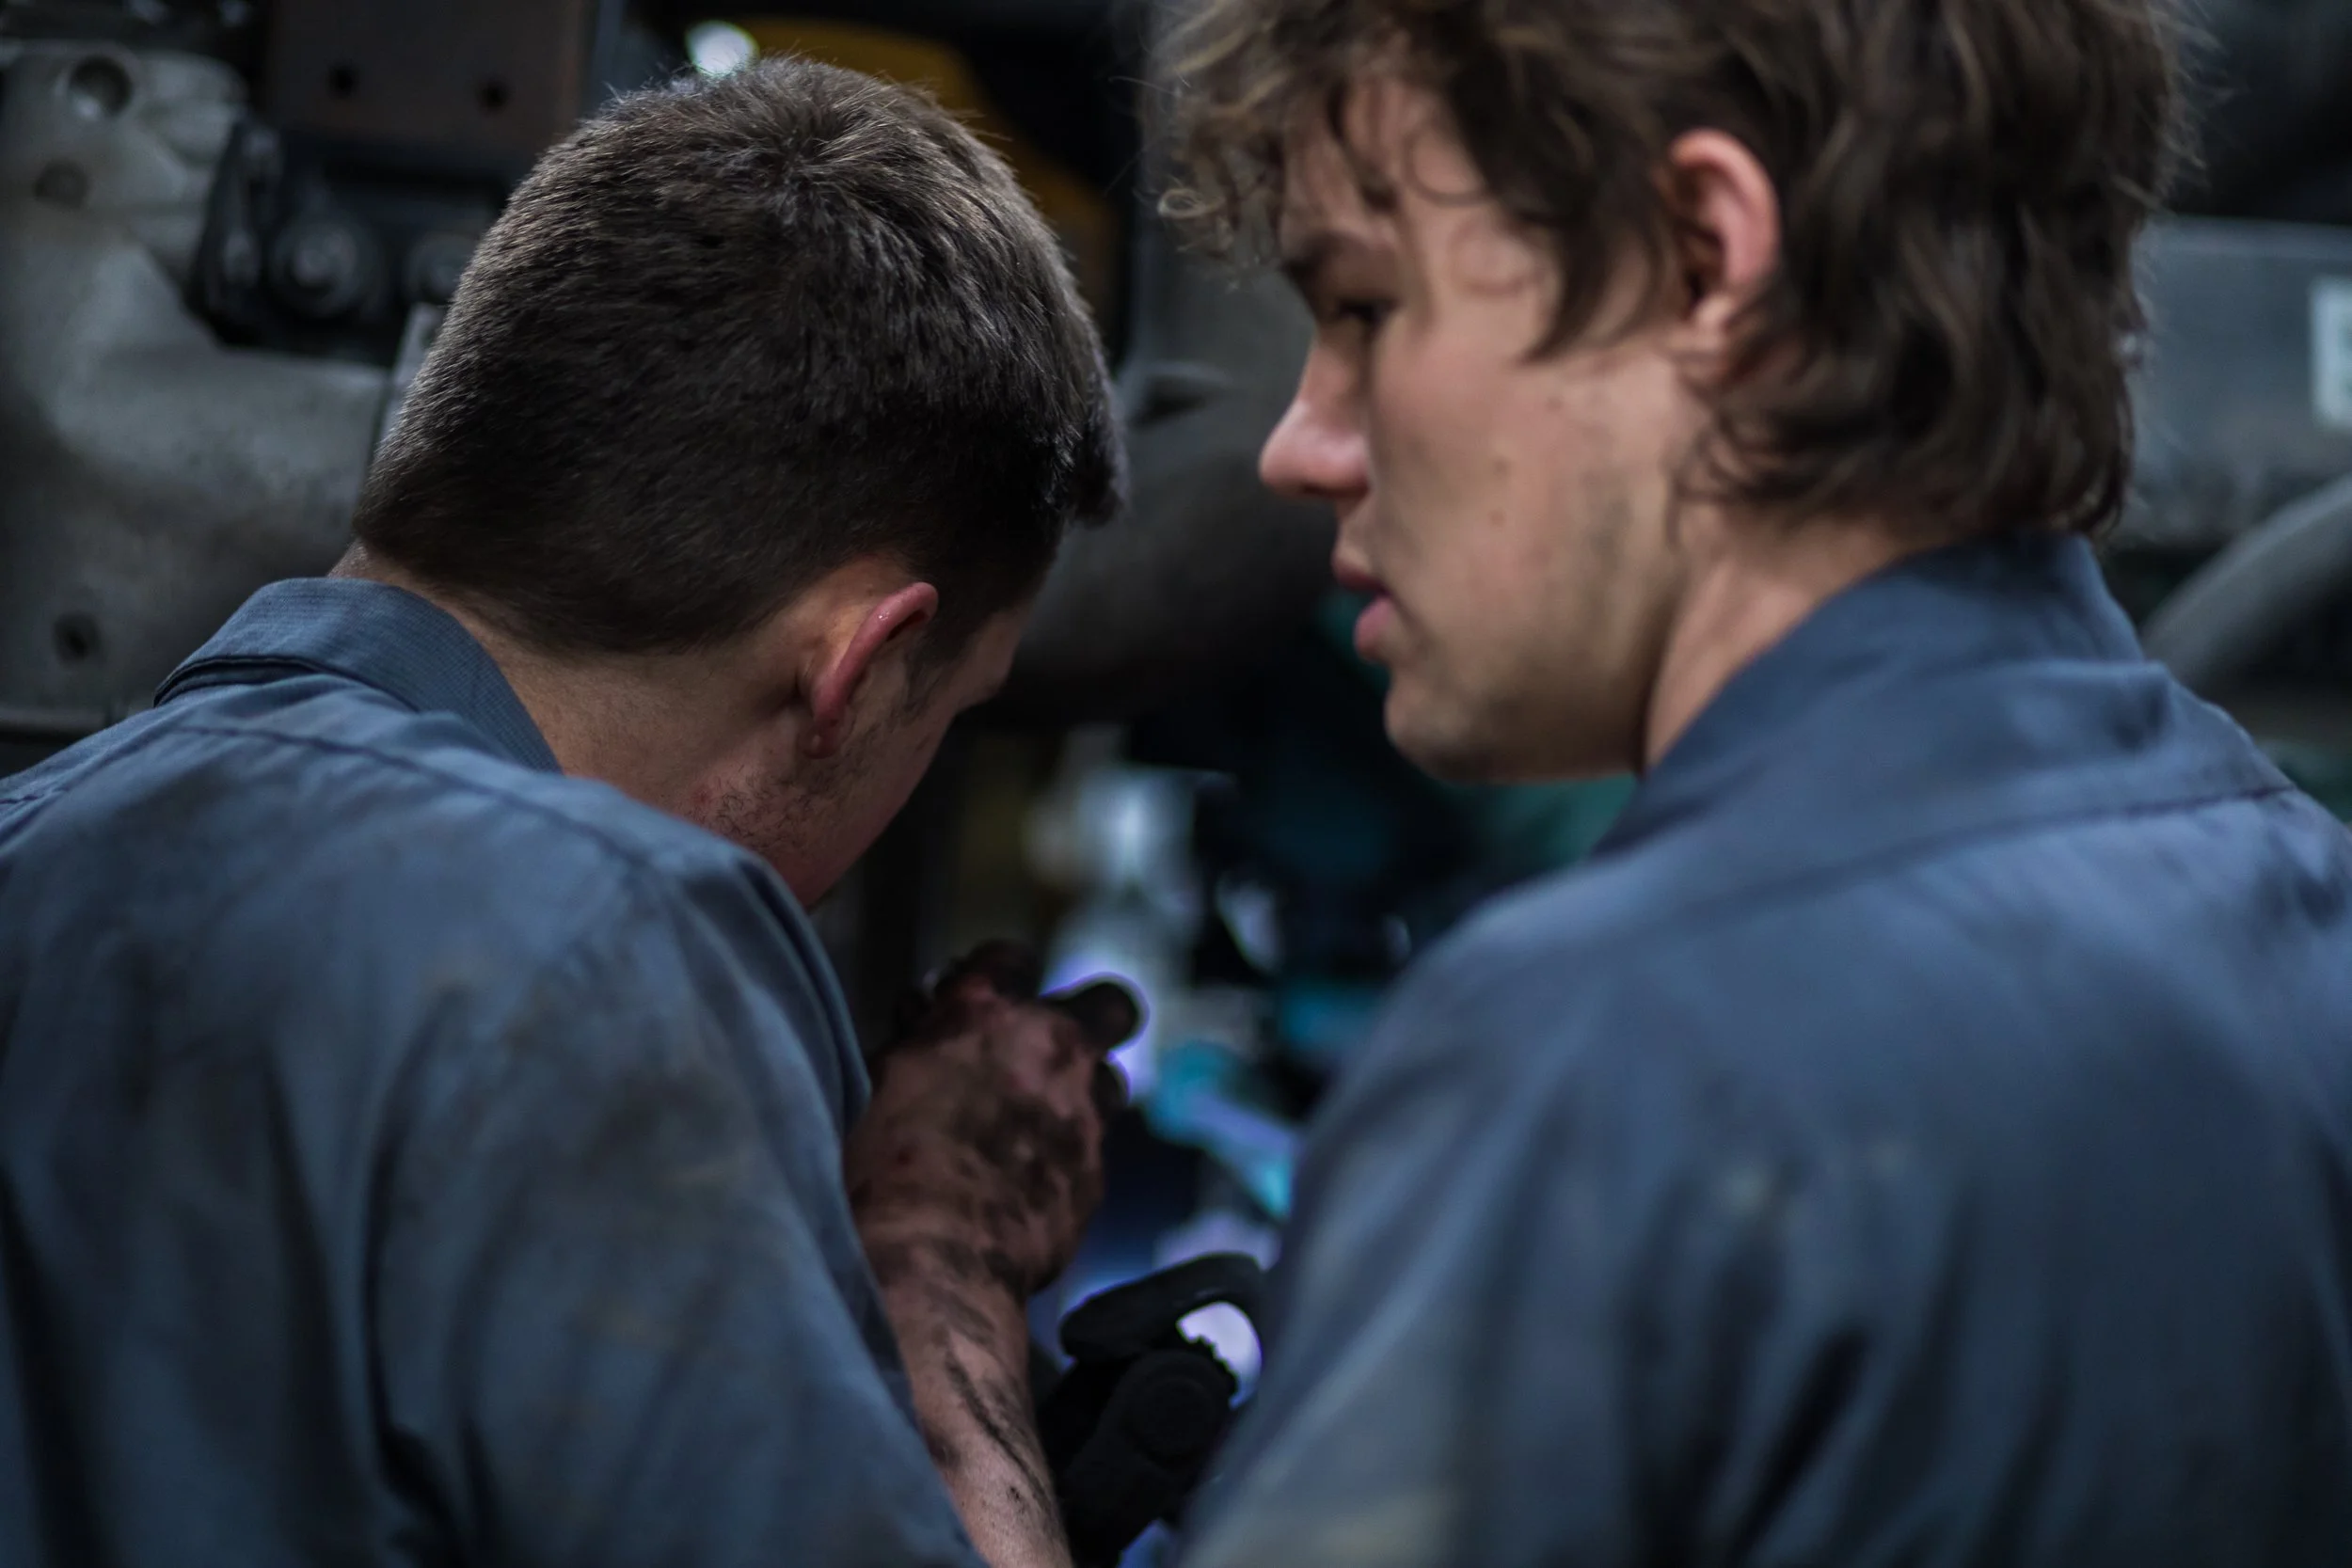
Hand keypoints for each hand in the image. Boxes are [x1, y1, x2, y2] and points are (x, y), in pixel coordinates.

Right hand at [847, 940, 1139, 1300]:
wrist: (931, 1255)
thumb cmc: (881, 1165)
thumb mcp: (882, 1078)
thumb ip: (923, 1039)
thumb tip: (927, 1016)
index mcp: (985, 1010)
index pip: (1012, 958)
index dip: (1000, 976)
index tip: (988, 996)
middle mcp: (1050, 1047)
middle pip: (1108, 1004)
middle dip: (1087, 1018)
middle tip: (1053, 1044)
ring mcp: (1083, 1110)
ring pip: (1111, 1080)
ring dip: (1082, 1092)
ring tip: (1041, 1121)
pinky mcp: (1096, 1172)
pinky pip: (1095, 1150)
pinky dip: (1069, 1157)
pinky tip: (1033, 1182)